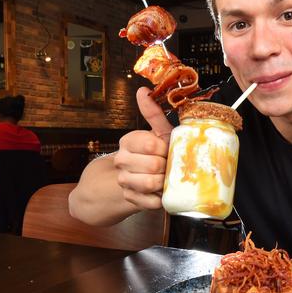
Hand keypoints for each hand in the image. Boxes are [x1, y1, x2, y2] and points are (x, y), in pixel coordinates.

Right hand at [112, 87, 172, 209]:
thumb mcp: (157, 133)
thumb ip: (153, 113)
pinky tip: (162, 192)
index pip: (151, 144)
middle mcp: (122, 160)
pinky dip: (161, 199)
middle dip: (168, 167)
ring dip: (164, 182)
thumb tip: (143, 90)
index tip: (168, 150)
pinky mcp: (130, 200)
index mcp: (128, 141)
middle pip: (154, 165)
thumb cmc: (154, 153)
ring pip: (151, 184)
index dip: (165, 150)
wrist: (138, 180)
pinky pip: (152, 202)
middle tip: (170, 166)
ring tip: (166, 178)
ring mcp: (124, 181)